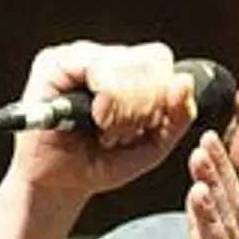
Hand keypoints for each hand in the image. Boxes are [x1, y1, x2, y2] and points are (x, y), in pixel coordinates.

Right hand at [10, 41, 196, 196]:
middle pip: (150, 61)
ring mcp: (79, 54)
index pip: (161, 60)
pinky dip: (105, 104)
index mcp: (131, 67)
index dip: (160, 96)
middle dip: (143, 108)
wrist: (60, 184)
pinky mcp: (54, 62)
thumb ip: (179, 117)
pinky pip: (99, 70)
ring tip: (106, 130)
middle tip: (121, 133)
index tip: (143, 127)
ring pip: (126, 66)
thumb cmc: (103, 161)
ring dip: (122, 110)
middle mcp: (106, 55)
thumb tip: (184, 82)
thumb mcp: (154, 145)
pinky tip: (94, 120)